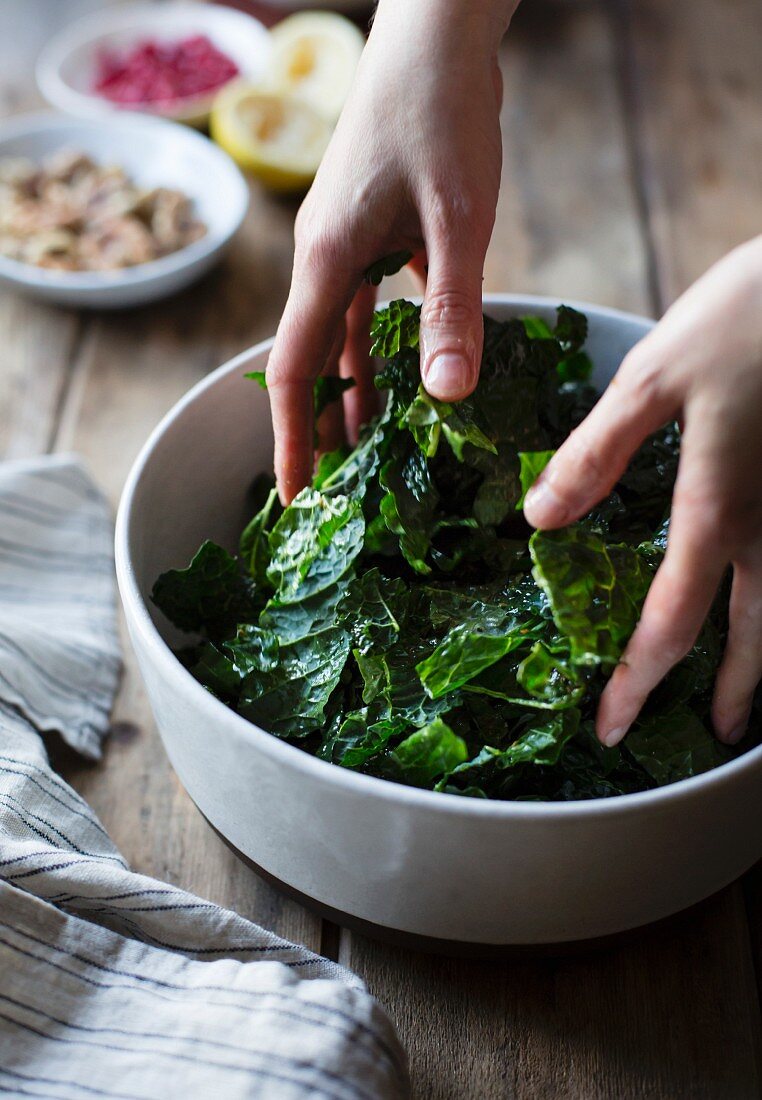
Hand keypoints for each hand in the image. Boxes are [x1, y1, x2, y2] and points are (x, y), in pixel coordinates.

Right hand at [266, 0, 515, 503]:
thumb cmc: (443, 111)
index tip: (294, 495)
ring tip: (371, 444)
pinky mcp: (374, 229)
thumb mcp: (458, 217)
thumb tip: (448, 397)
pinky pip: (370, 305)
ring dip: (353, 390)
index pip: (296, 369)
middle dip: (320, 426)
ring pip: (341, 336)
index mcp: (327, 260)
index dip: (292, 438)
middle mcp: (324, 257)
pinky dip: (382, 346)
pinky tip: (407, 371)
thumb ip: (452, 308)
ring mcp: (346, 242)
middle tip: (341, 486)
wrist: (437, 32)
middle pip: (311, 360)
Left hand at [525, 236, 761, 747]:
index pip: (671, 622)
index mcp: (718, 508)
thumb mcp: (655, 375)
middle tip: (715, 736)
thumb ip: (597, 451)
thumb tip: (539, 519)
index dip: (637, 682)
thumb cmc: (749, 315)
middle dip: (732, 693)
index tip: (610, 728)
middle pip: (755, 637)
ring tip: (755, 700)